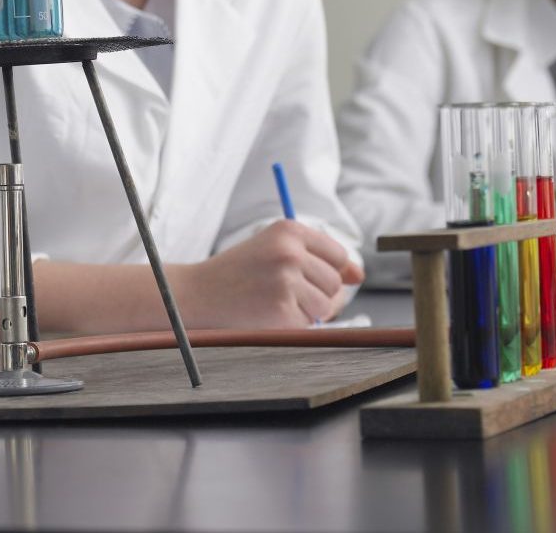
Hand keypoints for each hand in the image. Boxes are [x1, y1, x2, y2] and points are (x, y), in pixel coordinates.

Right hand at [179, 220, 364, 328]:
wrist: (196, 294)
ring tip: (273, 302)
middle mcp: (290, 252)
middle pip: (334, 282)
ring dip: (306, 311)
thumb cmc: (237, 272)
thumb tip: (359, 275)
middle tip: (281, 291)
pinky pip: (308, 324)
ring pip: (325, 306)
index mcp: (289, 230)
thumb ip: (318, 258)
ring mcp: (286, 282)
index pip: (338, 254)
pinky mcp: (282, 311)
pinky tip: (267, 314)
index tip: (308, 278)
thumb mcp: (274, 250)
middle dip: (316, 293)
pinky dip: (292, 325)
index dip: (330, 271)